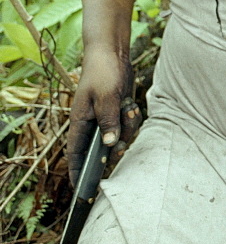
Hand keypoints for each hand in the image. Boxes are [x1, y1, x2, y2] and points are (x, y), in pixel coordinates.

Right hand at [68, 50, 141, 184]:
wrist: (113, 53)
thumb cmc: (103, 72)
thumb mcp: (106, 98)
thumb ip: (108, 122)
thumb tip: (109, 146)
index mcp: (80, 121)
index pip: (75, 153)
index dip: (77, 172)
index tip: (82, 190)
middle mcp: (92, 123)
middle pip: (103, 149)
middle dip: (116, 146)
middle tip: (122, 145)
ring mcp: (106, 117)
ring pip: (120, 136)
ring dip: (128, 126)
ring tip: (128, 108)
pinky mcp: (118, 112)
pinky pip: (129, 125)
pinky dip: (133, 117)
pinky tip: (131, 104)